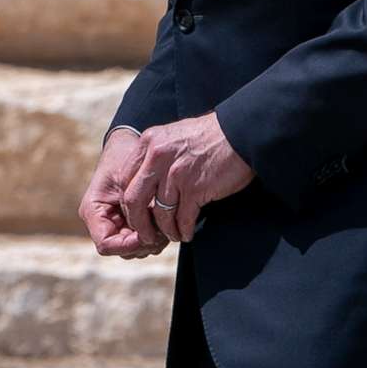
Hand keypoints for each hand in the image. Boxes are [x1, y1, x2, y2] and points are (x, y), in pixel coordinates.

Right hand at [80, 128, 170, 258]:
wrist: (128, 143)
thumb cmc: (126, 156)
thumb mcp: (131, 178)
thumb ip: (138, 206)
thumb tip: (152, 234)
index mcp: (93, 211)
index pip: (106, 245)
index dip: (128, 244)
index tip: (149, 234)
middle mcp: (101, 222)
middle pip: (123, 250)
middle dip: (144, 243)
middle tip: (164, 229)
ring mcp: (114, 224)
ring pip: (134, 249)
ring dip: (151, 239)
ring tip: (164, 221)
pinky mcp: (127, 222)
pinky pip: (141, 238)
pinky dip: (154, 233)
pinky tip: (163, 218)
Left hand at [117, 111, 253, 241]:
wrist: (242, 132)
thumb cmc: (210, 136)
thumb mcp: (173, 137)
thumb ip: (155, 156)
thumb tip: (144, 184)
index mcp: (148, 143)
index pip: (124, 180)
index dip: (128, 203)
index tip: (136, 214)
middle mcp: (157, 157)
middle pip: (134, 200)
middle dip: (139, 223)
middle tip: (146, 235)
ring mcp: (176, 173)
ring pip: (160, 213)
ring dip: (165, 230)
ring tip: (173, 235)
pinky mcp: (195, 188)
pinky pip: (183, 218)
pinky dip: (183, 230)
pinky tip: (187, 233)